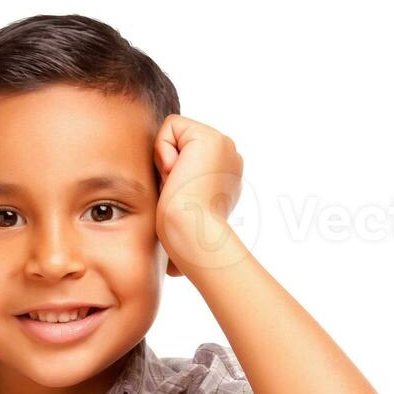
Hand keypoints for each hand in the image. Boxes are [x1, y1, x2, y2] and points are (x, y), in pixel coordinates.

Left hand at [154, 114, 247, 272]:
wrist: (192, 236)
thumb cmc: (183, 240)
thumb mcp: (183, 218)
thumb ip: (182, 208)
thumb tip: (173, 269)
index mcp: (224, 175)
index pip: (183, 154)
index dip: (171, 173)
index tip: (180, 197)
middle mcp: (229, 156)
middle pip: (177, 140)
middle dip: (168, 165)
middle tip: (179, 193)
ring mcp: (224, 145)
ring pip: (174, 132)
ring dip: (166, 161)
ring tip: (179, 186)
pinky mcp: (210, 137)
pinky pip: (171, 125)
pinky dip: (164, 149)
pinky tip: (176, 174)